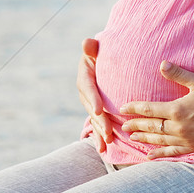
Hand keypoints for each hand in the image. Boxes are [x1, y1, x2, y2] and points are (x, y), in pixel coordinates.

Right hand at [76, 38, 113, 152]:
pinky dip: (100, 136)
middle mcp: (85, 91)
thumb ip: (92, 48)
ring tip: (107, 142)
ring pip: (94, 119)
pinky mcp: (97, 110)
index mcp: (85, 75)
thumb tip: (87, 42)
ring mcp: (91, 102)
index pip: (87, 87)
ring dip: (100, 131)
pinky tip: (104, 149)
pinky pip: (97, 124)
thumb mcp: (98, 48)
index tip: (100, 109)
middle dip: (99, 120)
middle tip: (108, 131)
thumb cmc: (104, 52)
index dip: (92, 99)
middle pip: (91, 107)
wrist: (107, 60)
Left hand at [119, 61, 193, 158]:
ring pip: (159, 140)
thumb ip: (178, 74)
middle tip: (122, 126)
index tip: (122, 108)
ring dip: (144, 139)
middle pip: (150, 126)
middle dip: (135, 125)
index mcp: (177, 109)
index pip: (148, 109)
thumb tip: (162, 64)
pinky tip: (150, 156)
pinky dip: (160, 153)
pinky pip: (172, 152)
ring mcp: (186, 139)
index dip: (134, 109)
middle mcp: (178, 126)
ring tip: (132, 138)